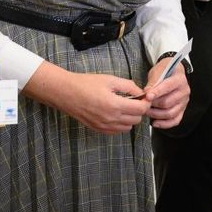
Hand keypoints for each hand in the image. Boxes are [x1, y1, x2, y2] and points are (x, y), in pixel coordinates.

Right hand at [24, 64, 149, 133]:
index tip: (144, 96)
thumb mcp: (110, 80)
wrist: (65, 93)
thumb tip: (141, 92)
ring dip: (130, 118)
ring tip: (124, 106)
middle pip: (137, 119)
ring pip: (128, 127)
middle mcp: (111, 119)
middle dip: (139, 110)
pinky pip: (117, 131)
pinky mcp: (98, 129)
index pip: (141, 109)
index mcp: (115, 105)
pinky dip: (121, 124)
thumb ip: (128, 86)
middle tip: (134, 100)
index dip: (146, 102)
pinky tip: (116, 113)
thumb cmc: (86, 84)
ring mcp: (104, 126)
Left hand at [142, 64, 189, 129]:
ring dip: (156, 114)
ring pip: (170, 113)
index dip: (157, 92)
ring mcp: (184, 102)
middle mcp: (184, 91)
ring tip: (147, 111)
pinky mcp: (182, 110)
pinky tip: (155, 122)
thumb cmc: (165, 71)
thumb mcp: (158, 71)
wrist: (173, 73)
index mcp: (179, 79)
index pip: (168, 87)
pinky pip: (175, 120)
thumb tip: (147, 92)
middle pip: (167, 102)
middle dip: (153, 105)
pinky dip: (164, 124)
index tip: (147, 96)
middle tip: (143, 104)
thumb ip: (153, 82)